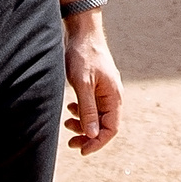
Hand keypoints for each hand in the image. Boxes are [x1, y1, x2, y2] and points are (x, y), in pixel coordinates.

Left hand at [63, 16, 122, 154]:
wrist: (82, 31)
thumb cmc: (83, 55)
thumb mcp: (83, 84)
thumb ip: (88, 110)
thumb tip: (92, 135)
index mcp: (113, 97)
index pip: (111, 129)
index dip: (97, 143)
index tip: (81, 150)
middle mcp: (112, 96)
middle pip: (104, 125)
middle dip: (88, 136)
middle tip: (70, 142)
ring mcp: (104, 91)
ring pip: (96, 117)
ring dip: (83, 125)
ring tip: (66, 123)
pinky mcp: (95, 86)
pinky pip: (91, 107)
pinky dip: (81, 113)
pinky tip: (70, 108)